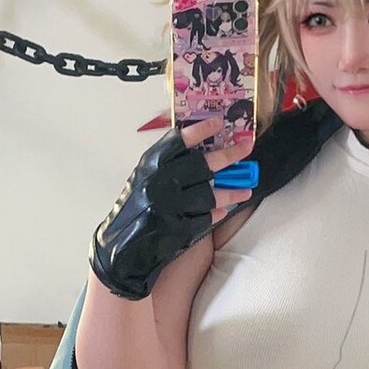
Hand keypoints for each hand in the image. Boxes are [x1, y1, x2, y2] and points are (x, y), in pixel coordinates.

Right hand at [89, 118, 254, 300]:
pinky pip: (206, 218)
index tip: (218, 123)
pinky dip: (217, 213)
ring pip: (210, 194)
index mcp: (150, 166)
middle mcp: (159, 183)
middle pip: (202, 164)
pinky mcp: (177, 230)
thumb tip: (205, 148)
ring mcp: (169, 207)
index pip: (178, 141)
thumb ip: (169, 164)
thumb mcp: (145, 178)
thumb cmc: (137, 208)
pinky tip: (224, 209)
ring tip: (246, 189)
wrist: (122, 246)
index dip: (200, 130)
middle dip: (229, 156)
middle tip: (246, 148)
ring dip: (231, 191)